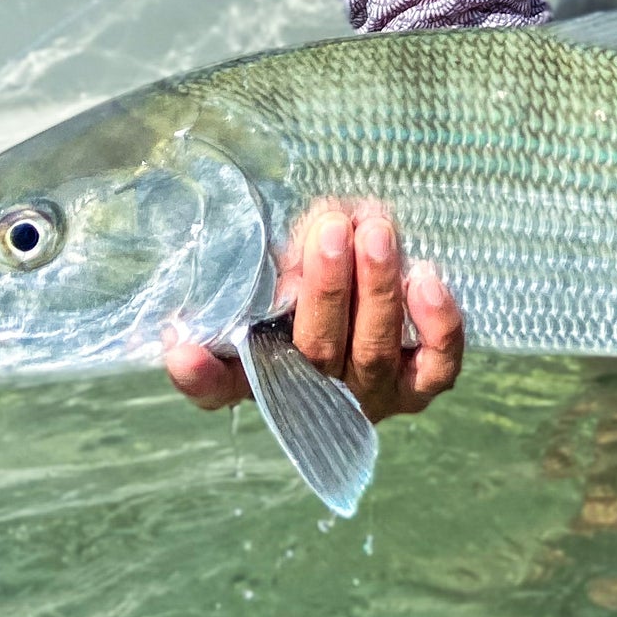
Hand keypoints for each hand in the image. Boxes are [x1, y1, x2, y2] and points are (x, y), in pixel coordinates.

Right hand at [163, 208, 463, 421]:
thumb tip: (318, 222)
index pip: (220, 386)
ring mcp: (372, 394)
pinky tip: (426, 278)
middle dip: (324, 288)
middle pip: (315, 350)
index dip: (200, 374)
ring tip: (375, 230)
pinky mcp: (421, 387)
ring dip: (376, 288)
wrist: (385, 302)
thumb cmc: (324, 274)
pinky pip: (436, 367)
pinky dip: (436, 325)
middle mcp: (316, 392)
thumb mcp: (291, 261)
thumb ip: (290, 252)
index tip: (180, 345)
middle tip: (329, 229)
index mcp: (265, 369)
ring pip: (374, 351)